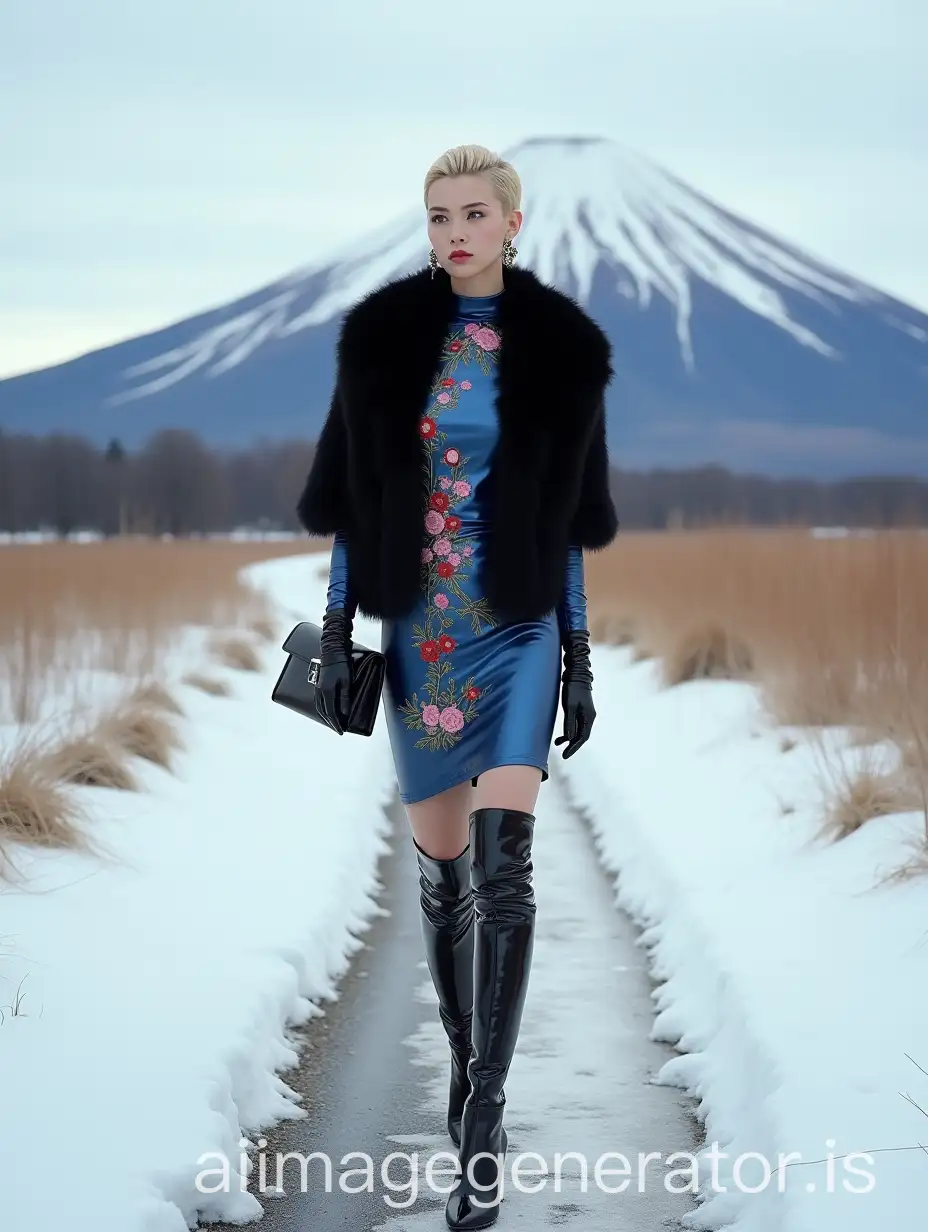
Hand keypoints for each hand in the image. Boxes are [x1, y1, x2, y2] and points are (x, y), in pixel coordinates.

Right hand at [316, 607, 352, 733]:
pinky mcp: (318, 682)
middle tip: (337, 728)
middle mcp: (319, 691)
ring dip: (325, 715)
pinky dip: (322, 707)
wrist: (332, 648)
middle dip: (330, 721)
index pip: (331, 713)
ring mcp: (317, 686)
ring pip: (319, 706)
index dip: (336, 723)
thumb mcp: (347, 681)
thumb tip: (345, 713)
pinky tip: (327, 707)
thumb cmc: (342, 664)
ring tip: (332, 721)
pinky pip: (318, 699)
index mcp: (326, 692)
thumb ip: (345, 698)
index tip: (341, 731)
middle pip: (323, 711)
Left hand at [553, 629, 595, 758]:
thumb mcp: (569, 706)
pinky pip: (575, 724)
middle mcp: (589, 717)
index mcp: (588, 717)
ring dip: (569, 737)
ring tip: (557, 743)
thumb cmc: (572, 689)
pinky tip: (561, 733)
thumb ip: (569, 723)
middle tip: (563, 754)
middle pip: (581, 736)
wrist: (576, 673)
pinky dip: (569, 729)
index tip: (565, 755)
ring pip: (578, 730)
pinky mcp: (580, 709)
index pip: (582, 738)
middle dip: (572, 745)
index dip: (574, 748)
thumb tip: (569, 738)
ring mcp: (585, 713)